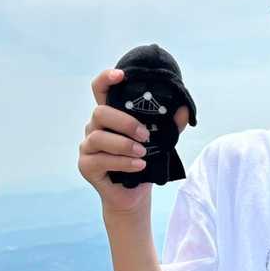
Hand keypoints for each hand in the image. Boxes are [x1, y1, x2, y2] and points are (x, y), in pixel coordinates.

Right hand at [78, 67, 189, 214]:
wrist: (134, 195)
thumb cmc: (144, 161)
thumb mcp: (160, 141)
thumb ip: (170, 125)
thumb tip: (183, 109)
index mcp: (111, 116)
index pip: (100, 90)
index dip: (106, 79)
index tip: (121, 75)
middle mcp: (95, 127)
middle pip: (100, 112)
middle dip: (125, 122)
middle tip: (146, 135)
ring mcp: (87, 146)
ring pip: (99, 137)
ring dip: (124, 144)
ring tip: (143, 153)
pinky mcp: (86, 165)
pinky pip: (101, 159)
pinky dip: (123, 162)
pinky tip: (138, 165)